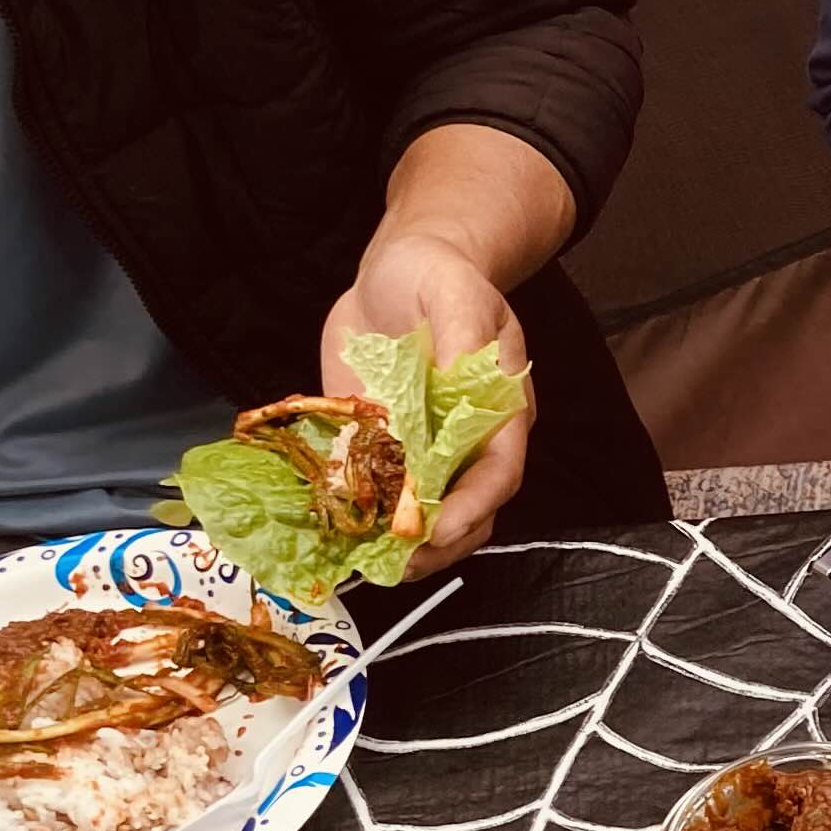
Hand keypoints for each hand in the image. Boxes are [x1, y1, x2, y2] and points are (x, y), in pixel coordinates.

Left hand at [323, 231, 529, 573]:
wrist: (398, 269)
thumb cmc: (436, 274)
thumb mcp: (453, 291)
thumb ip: (461, 336)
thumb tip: (462, 381)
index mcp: (497, 409)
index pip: (499, 472)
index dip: (473, 507)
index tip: (439, 530)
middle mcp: (464, 440)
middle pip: (467, 510)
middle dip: (436, 543)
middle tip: (396, 561)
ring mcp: (422, 447)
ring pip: (423, 512)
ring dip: (396, 543)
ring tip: (364, 561)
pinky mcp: (380, 444)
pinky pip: (373, 488)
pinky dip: (356, 515)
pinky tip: (331, 530)